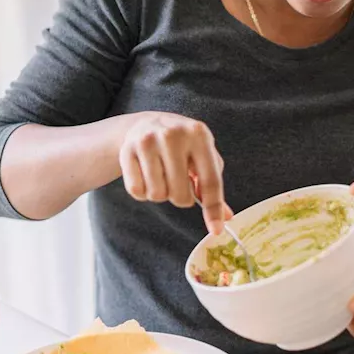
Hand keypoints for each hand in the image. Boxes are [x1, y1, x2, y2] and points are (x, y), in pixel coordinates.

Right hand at [119, 112, 230, 233]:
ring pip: (158, 195)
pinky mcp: (126, 150)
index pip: (210, 180)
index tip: (216, 230)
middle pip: (181, 194)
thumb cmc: (183, 145)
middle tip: (178, 183)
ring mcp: (147, 141)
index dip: (214, 208)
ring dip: (161, 194)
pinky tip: (146, 176)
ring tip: (162, 176)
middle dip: (181, 197)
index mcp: (199, 134)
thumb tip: (227, 217)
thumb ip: (212, 185)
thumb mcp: (203, 155)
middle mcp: (173, 135)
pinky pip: (137, 191)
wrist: (148, 123)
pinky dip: (143, 192)